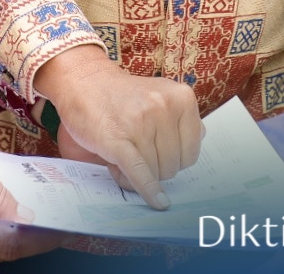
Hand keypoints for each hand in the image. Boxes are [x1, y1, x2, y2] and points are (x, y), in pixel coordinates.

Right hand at [36, 46, 202, 208]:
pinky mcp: (118, 139)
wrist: (85, 82)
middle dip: (156, 167)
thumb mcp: (162, 94)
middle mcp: (165, 107)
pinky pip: (139, 172)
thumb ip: (181, 119)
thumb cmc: (124, 96)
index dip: (175, 160)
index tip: (159, 154)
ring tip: (125, 155)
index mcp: (182, 97)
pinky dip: (147, 190)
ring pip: (156, 171)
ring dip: (139, 174)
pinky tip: (156, 201)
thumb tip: (198, 141)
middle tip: (137, 152)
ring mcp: (142, 122)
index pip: (192, 152)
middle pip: (174, 165)